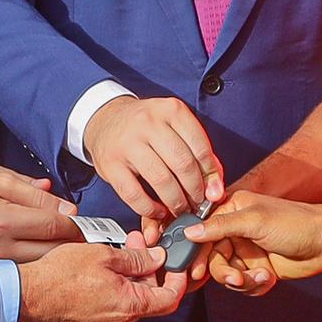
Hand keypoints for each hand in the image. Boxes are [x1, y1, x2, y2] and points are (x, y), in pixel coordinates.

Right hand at [0, 162, 81, 259]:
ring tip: (61, 242)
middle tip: (81, 234)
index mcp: (2, 219)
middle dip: (71, 242)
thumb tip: (65, 206)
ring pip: (40, 264)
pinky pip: (22, 269)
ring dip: (56, 254)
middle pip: (52, 251)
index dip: (76, 224)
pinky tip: (39, 250)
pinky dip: (36, 262)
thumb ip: (32, 191)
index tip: (87, 222)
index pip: (54, 226)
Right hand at [15, 232, 187, 321]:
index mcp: (130, 305)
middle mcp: (122, 320)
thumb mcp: (104, 255)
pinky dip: (119, 284)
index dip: (179, 279)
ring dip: (133, 274)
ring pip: (133, 298)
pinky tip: (106, 266)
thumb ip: (137, 258)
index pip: (171, 298)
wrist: (29, 296)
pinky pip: (116, 303)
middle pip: (152, 296)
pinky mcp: (94, 321)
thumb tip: (157, 258)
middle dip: (152, 268)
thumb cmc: (60, 277)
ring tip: (120, 250)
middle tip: (141, 244)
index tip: (176, 263)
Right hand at [83, 94, 222, 223]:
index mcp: (171, 110)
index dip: (210, 174)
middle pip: (183, 164)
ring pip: (161, 180)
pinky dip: (150, 208)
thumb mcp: (174, 127)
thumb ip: (197, 151)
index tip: (213, 191)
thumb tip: (215, 187)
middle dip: (195, 190)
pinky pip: (134, 194)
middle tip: (198, 203)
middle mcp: (149, 123)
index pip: (200, 147)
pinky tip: (158, 211)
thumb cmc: (145, 127)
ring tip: (180, 209)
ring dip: (176, 201)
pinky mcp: (111, 164)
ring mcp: (128, 143)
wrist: (105, 120)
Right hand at [194, 188, 321, 294]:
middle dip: (224, 272)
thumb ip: (220, 227)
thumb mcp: (254, 221)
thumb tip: (189, 232)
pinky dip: (255, 286)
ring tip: (261, 277)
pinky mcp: (258, 268)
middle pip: (213, 259)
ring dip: (242, 281)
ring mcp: (247, 251)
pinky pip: (244, 284)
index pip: (202, 233)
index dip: (197, 253)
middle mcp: (236, 231)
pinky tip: (270, 279)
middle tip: (236, 279)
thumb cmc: (294, 223)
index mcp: (232, 211)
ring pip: (227, 275)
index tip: (195, 270)